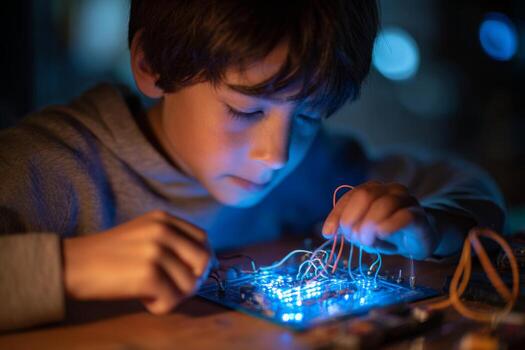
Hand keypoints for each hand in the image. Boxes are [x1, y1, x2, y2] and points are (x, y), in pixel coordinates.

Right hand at [63, 210, 211, 313]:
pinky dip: (159, 306)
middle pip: (203, 261)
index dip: (201, 261)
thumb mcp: (144, 233)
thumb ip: (173, 242)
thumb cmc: (109, 255)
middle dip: (192, 280)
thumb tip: (207, 264)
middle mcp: (163, 231)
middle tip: (172, 289)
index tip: (189, 274)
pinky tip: (142, 299)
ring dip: (173, 296)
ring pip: (190, 285)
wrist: (72, 264)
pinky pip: (172, 300)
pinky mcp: (148, 274)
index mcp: (164, 219)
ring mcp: (156, 251)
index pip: (203, 239)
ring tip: (150, 292)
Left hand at [321, 181, 438, 258]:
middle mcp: (390, 190)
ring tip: (367, 242)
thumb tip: (329, 232)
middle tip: (353, 238)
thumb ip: (349, 227)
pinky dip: (389, 226)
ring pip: (383, 205)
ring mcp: (407, 201)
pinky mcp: (420, 216)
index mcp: (374, 190)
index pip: (352, 196)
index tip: (328, 233)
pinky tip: (382, 235)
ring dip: (369, 226)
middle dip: (352, 219)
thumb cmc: (388, 233)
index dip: (337, 214)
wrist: (420, 238)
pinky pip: (404, 216)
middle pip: (365, 196)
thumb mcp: (364, 230)